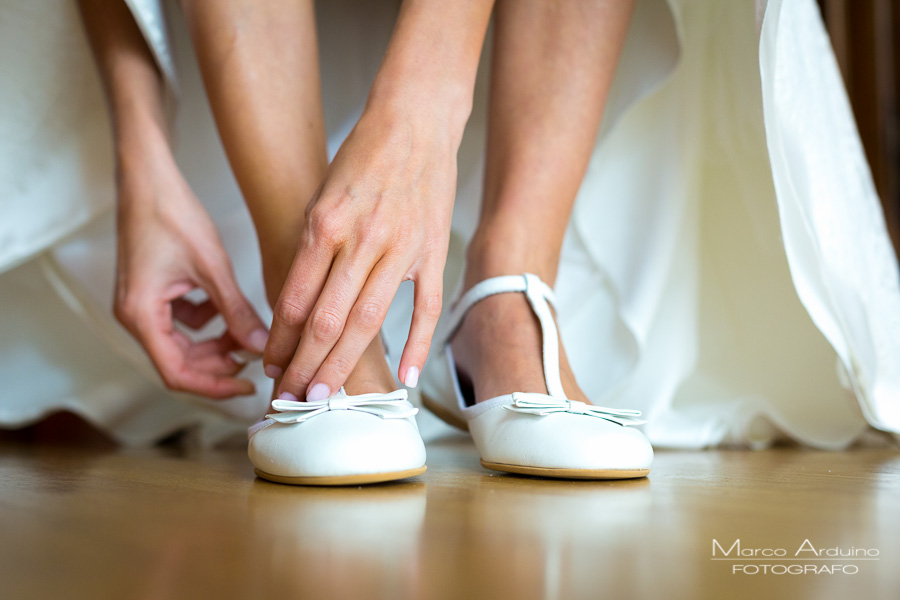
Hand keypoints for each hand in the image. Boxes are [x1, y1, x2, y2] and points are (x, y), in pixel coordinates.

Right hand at [114, 148, 268, 398]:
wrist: (147, 177)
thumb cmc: (171, 213)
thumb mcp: (212, 267)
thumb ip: (236, 310)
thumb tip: (261, 346)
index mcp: (141, 315)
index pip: (176, 374)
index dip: (215, 387)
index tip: (247, 388)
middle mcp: (134, 316)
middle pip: (179, 362)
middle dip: (218, 363)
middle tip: (255, 358)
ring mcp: (140, 305)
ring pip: (182, 343)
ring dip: (215, 342)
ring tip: (247, 332)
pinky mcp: (150, 293)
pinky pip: (181, 322)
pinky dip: (206, 321)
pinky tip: (227, 307)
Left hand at [264, 108, 454, 399]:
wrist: (414, 122)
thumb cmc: (362, 159)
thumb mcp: (321, 198)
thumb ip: (310, 252)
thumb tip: (297, 308)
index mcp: (324, 225)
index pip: (293, 300)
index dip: (278, 341)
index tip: (269, 367)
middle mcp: (360, 240)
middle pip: (325, 321)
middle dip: (302, 366)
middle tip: (289, 399)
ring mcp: (401, 248)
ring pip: (368, 322)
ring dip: (343, 365)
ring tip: (325, 396)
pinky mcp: (433, 251)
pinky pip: (426, 309)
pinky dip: (416, 346)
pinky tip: (406, 379)